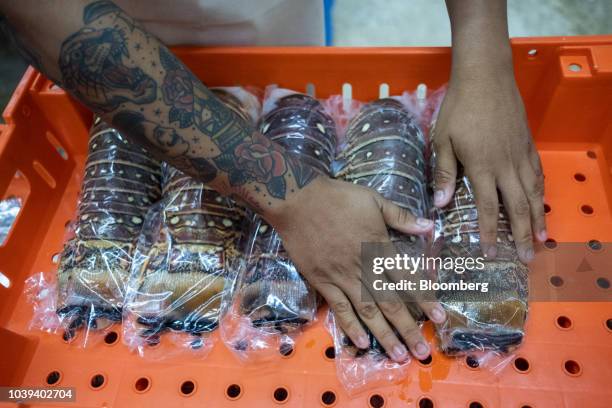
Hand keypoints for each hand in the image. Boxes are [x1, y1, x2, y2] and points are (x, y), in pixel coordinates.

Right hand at [265, 177, 445, 361]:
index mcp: (378, 246)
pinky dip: (350, 326)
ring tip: (399, 356)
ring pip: (367, 311)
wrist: (297, 200)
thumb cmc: (337, 197)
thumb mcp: (373, 199)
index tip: (439, 318)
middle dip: (408, 328)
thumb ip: (401, 216)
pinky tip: (362, 344)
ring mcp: (341, 277)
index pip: (408, 277)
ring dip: (384, 335)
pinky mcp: (322, 281)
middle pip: (390, 302)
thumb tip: (430, 227)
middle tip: (423, 352)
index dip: (425, 299)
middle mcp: (363, 267)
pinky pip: (339, 308)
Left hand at [432, 70, 546, 262]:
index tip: (491, 253)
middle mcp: (506, 166)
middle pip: (517, 208)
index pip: (486, 208)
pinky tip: (541, 202)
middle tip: (526, 258)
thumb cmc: (459, 108)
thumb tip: (442, 204)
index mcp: (482, 167)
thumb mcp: (443, 140)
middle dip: (521, 235)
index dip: (489, 233)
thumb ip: (445, 173)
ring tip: (541, 239)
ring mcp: (520, 155)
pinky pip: (538, 174)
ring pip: (533, 193)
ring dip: (537, 218)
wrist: (486, 76)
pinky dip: (541, 192)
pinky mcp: (528, 144)